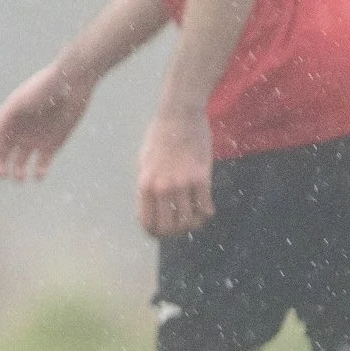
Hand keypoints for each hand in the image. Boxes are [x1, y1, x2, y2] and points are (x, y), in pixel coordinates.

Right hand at [0, 61, 95, 181]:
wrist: (71, 83)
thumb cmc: (42, 89)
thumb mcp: (18, 103)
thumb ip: (1, 121)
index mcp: (5, 123)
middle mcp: (16, 134)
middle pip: (1, 158)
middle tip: (1, 174)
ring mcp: (33, 141)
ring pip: (19, 165)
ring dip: (16, 174)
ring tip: (18, 178)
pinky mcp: (51, 145)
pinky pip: (41, 165)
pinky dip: (38, 173)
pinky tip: (38, 175)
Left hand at [136, 108, 215, 237]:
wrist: (179, 117)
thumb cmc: (158, 137)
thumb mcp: (143, 163)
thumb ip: (147, 185)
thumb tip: (150, 205)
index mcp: (144, 186)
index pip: (147, 222)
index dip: (154, 232)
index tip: (161, 233)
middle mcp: (161, 189)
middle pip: (168, 226)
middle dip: (174, 232)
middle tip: (180, 227)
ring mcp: (182, 184)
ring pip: (188, 220)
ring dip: (192, 224)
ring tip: (195, 220)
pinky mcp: (202, 178)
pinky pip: (205, 207)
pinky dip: (206, 213)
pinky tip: (206, 210)